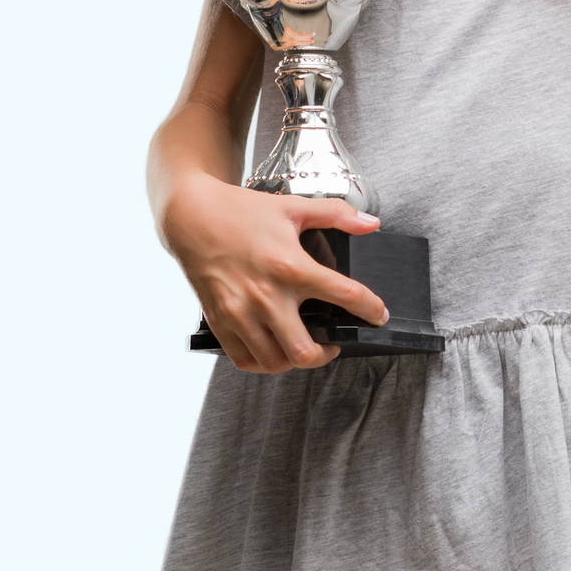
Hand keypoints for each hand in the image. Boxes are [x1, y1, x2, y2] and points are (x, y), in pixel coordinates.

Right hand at [159, 175, 389, 373]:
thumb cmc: (243, 212)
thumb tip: (371, 224)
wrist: (191, 217)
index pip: (344, 296)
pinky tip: (275, 350)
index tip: (379, 315)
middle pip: (304, 350)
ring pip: (275, 362)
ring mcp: (240, 313)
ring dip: (295, 360)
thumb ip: (337, 215)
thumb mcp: (295, 207)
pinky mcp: (220, 321)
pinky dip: (264, 363)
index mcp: (290, 267)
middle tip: (334, 342)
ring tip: (306, 347)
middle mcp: (265, 296)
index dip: (369, 309)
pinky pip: (244, 360)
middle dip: (327, 353)